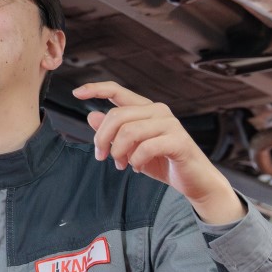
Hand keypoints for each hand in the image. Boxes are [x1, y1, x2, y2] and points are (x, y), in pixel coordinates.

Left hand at [74, 81, 243, 224]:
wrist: (195, 182)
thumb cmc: (162, 162)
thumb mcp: (130, 148)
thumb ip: (113, 132)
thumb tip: (91, 116)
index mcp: (145, 108)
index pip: (117, 90)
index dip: (95, 89)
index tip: (76, 92)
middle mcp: (158, 110)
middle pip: (116, 115)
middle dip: (103, 138)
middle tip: (102, 156)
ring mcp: (170, 124)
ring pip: (129, 131)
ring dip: (119, 151)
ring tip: (120, 164)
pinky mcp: (178, 141)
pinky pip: (145, 147)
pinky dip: (135, 160)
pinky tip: (136, 166)